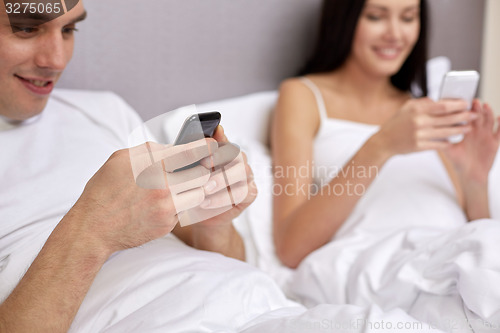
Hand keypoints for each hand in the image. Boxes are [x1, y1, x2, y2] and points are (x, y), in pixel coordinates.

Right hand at [72, 138, 217, 254]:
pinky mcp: (167, 224)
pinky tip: (166, 204)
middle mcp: (162, 185)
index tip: (214, 145)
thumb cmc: (104, 189)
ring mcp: (166, 207)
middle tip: (198, 169)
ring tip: (182, 187)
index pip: (191, 152)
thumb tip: (174, 147)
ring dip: (194, 189)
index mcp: (151, 164)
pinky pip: (185, 210)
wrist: (93, 227)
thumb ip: (150, 150)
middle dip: (202, 171)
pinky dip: (180, 205)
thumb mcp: (122, 159)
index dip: (207, 147)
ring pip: (199, 194)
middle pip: (202, 174)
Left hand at [181, 126, 256, 226]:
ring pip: (241, 171)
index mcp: (224, 149)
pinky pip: (241, 192)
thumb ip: (193, 154)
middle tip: (203, 164)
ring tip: (204, 188)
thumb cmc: (193, 186)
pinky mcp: (250, 192)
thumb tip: (194, 138)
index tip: (207, 143)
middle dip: (219, 157)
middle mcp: (238, 160)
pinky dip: (222, 198)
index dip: (218, 138)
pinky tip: (206, 202)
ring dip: (222, 180)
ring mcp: (246, 175)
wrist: (197, 212)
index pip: (223, 138)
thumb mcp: (188, 170)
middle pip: (236, 152)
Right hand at [373, 98, 476, 155]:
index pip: (442, 106)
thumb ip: (423, 103)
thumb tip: (440, 101)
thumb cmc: (396, 123)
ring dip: (459, 130)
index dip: (457, 105)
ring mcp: (419, 135)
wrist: (384, 142)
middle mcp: (418, 122)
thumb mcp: (406, 108)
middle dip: (463, 117)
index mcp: (416, 110)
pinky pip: (438, 144)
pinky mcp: (419, 146)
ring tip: (468, 128)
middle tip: (473, 115)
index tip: (466, 104)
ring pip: (445, 132)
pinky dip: (447, 142)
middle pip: (447, 119)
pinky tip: (454, 139)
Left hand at [443, 100, 499, 182]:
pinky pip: (499, 132)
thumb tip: (430, 134)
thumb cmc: (459, 162)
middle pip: (478, 116)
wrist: (470, 175)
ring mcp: (486, 136)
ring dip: (488, 113)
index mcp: (466, 131)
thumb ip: (443, 142)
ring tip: (485, 106)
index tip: (462, 104)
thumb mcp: (449, 151)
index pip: (466, 118)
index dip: (465, 111)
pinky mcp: (495, 142)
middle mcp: (476, 131)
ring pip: (489, 121)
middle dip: (476, 109)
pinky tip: (499, 118)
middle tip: (474, 102)